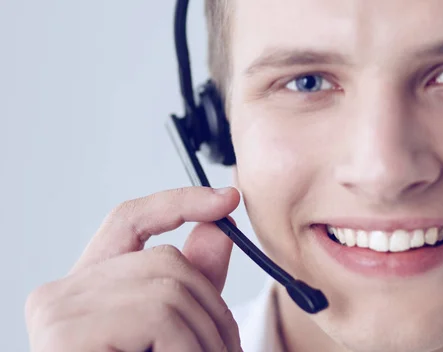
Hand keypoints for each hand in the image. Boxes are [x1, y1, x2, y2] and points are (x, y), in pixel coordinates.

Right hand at [25, 187, 242, 351]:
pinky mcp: (64, 334)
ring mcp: (59, 310)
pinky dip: (187, 348)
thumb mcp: (176, 332)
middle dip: (213, 306)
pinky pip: (156, 316)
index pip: (130, 220)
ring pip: (168, 287)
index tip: (226, 199)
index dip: (178, 202)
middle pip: (164, 259)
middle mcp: (66, 291)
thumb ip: (194, 285)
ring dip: (206, 336)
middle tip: (228, 350)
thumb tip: (219, 230)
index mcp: (93, 285)